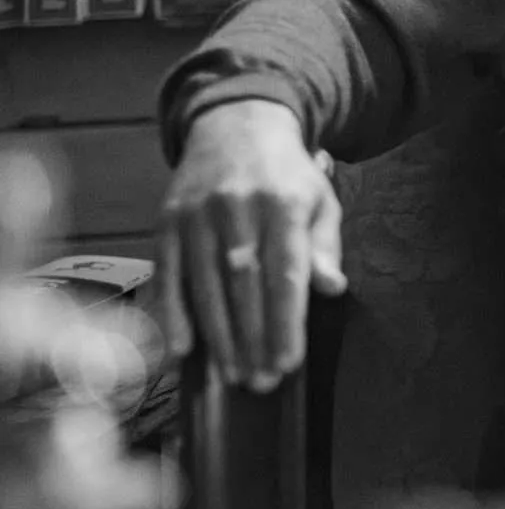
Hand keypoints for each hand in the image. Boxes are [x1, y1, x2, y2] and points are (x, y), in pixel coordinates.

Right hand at [156, 100, 345, 390]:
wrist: (236, 126)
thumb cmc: (287, 176)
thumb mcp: (319, 202)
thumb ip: (323, 248)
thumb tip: (332, 288)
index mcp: (284, 204)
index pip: (285, 274)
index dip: (285, 322)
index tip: (288, 362)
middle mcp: (238, 208)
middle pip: (244, 286)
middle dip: (253, 338)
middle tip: (261, 382)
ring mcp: (197, 214)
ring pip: (206, 285)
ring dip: (218, 336)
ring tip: (233, 374)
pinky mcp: (167, 220)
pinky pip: (167, 274)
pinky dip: (172, 314)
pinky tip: (181, 349)